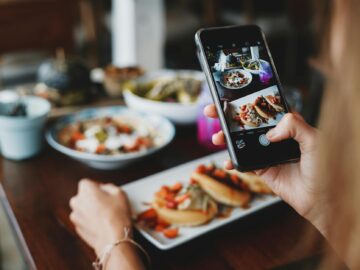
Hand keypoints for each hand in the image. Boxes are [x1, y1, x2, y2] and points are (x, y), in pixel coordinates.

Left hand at [69, 179, 131, 254]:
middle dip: (93, 198)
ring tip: (106, 215)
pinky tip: (103, 224)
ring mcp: (75, 216)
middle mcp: (76, 201)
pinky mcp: (77, 228)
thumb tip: (104, 189)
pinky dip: (91, 221)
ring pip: (83, 209)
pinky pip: (84, 220)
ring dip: (92, 210)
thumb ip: (109, 186)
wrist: (113, 238)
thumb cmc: (117, 215)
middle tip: (107, 204)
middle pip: (84, 196)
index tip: (106, 192)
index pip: (88, 183)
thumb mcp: (119, 192)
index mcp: (85, 189)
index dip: (97, 187)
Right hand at [204, 105, 328, 233]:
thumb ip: (295, 126)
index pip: (265, 108)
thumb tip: (270, 132)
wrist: (321, 199)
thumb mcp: (315, 140)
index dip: (248, 101)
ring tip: (217, 138)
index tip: (230, 96)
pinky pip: (243, 163)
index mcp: (289, 125)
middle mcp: (276, 137)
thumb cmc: (325, 169)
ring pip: (241, 141)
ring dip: (226, 138)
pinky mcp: (262, 169)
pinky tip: (227, 162)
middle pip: (248, 123)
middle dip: (228, 117)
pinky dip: (232, 162)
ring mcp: (267, 152)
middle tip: (212, 111)